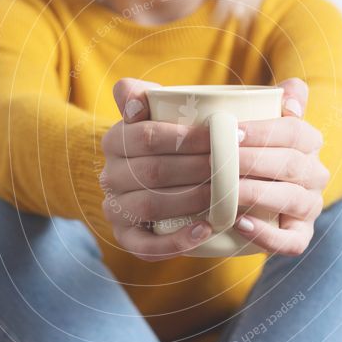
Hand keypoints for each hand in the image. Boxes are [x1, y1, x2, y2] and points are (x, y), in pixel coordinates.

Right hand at [99, 78, 213, 261]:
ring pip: (149, 205)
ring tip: (223, 195)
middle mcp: (110, 175)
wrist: (162, 178)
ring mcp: (116, 208)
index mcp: (115, 140)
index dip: (185, 137)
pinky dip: (177, 241)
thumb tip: (138, 102)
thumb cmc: (170, 139)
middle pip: (152, 171)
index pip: (146, 136)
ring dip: (190, 200)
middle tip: (231, 166)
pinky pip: (146, 246)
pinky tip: (205, 230)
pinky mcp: (127, 237)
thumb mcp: (156, 111)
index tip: (220, 136)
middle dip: (196, 168)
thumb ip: (142, 94)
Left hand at [233, 78, 330, 255]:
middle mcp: (315, 175)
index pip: (296, 132)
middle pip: (292, 165)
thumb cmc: (248, 149)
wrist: (242, 193)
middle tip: (220, 160)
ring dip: (257, 194)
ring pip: (294, 200)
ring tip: (225, 191)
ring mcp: (309, 207)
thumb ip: (280, 100)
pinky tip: (240, 224)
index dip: (265, 131)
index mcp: (309, 143)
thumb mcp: (261, 120)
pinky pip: (294, 242)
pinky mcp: (299, 236)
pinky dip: (267, 235)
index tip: (232, 131)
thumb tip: (291, 98)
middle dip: (254, 161)